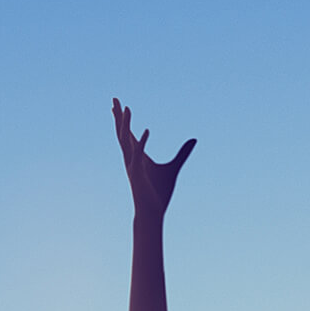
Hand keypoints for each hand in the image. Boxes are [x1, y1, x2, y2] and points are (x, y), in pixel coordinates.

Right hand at [113, 99, 194, 220]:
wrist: (153, 212)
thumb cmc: (159, 192)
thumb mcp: (174, 168)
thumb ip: (183, 153)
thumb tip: (194, 140)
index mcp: (137, 156)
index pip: (128, 134)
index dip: (123, 120)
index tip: (120, 105)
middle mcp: (131, 159)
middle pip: (122, 133)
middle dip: (119, 116)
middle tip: (115, 98)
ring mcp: (132, 166)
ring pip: (127, 141)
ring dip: (126, 125)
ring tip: (126, 108)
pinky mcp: (138, 174)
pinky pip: (139, 155)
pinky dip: (143, 142)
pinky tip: (147, 130)